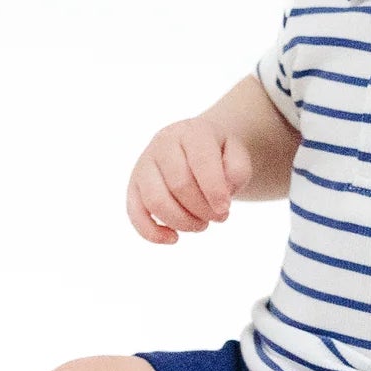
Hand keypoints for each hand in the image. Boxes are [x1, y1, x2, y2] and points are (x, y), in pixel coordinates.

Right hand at [127, 116, 252, 243]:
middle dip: (202, 209)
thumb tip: (222, 192)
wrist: (196, 147)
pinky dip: (152, 233)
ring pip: (156, 201)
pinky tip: (173, 238)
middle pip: (179, 185)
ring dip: (182, 222)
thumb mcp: (236, 155)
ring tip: (201, 224)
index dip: (214, 190)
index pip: (201, 162)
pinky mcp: (134, 186)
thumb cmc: (219, 155)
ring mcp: (144, 164)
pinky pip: (135, 213)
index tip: (225, 209)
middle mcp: (163, 143)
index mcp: (192, 131)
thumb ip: (237, 170)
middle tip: (219, 217)